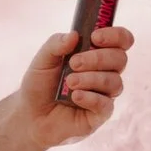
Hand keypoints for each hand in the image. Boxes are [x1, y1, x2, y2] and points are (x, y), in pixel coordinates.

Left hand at [22, 22, 132, 145]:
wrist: (29, 115)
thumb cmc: (39, 85)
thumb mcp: (43, 59)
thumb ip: (56, 43)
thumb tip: (75, 35)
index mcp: (96, 54)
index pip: (121, 41)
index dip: (115, 36)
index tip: (95, 37)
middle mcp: (105, 73)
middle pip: (120, 59)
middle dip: (98, 58)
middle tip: (74, 63)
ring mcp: (104, 94)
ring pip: (115, 82)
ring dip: (91, 79)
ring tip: (69, 82)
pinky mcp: (99, 115)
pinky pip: (106, 105)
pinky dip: (90, 98)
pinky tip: (75, 96)